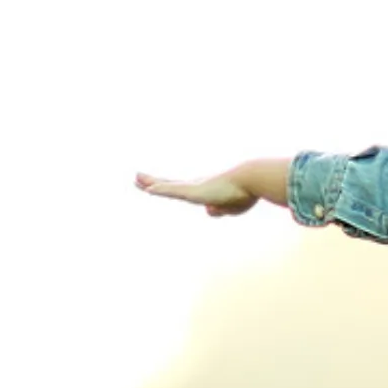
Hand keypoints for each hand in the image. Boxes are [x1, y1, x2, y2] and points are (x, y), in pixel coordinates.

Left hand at [135, 170, 260, 216]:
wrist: (251, 180)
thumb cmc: (245, 194)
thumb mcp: (232, 209)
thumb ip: (219, 211)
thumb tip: (209, 211)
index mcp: (203, 191)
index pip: (179, 188)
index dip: (166, 187)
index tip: (153, 185)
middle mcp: (196, 186)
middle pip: (169, 184)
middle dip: (152, 181)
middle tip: (137, 176)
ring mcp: (194, 188)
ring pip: (168, 185)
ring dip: (151, 182)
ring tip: (136, 178)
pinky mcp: (195, 191)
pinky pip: (174, 190)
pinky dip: (161, 190)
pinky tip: (148, 190)